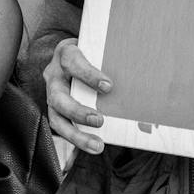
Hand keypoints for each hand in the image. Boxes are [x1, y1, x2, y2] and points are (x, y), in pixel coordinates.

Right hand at [44, 36, 109, 155]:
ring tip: (97, 145)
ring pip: (56, 118)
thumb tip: (142, 66)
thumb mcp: (98, 48)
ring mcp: (52, 94)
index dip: (88, 75)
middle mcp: (54, 75)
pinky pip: (62, 128)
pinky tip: (93, 145)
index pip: (72, 62)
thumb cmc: (92, 52)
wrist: (75, 54)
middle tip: (99, 121)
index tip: (108, 86)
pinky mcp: (55, 110)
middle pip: (58, 97)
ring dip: (76, 135)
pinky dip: (78, 139)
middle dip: (78, 112)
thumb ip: (110, 57)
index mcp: (65, 53)